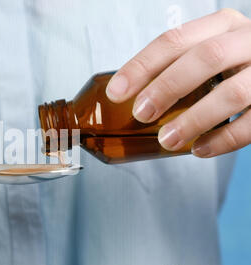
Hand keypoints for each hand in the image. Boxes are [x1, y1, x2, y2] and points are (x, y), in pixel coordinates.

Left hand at [106, 8, 250, 157]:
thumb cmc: (235, 65)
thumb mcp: (210, 52)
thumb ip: (179, 66)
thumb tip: (129, 96)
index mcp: (221, 26)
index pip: (174, 40)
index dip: (141, 66)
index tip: (116, 92)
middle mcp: (247, 41)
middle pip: (205, 58)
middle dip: (166, 87)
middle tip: (141, 114)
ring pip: (232, 94)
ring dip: (193, 120)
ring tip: (167, 140)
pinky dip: (222, 140)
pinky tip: (199, 149)